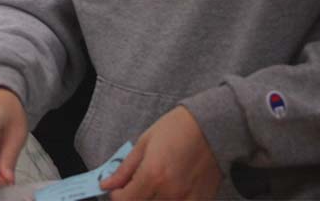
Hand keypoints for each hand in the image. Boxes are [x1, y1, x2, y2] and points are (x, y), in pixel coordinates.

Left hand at [101, 106, 221, 199]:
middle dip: (132, 198)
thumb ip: (125, 169)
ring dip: (150, 200)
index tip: (118, 188)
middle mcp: (170, 192)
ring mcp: (186, 200)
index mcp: (153, 175)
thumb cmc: (178, 129)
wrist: (213, 127)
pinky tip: (168, 192)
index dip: (116, 195)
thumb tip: (107, 184)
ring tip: (152, 187)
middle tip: (134, 187)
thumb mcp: (145, 143)